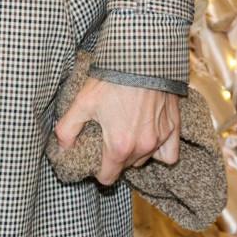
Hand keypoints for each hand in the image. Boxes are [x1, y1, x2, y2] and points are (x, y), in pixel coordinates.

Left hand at [54, 78, 179, 188]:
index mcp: (119, 146)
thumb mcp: (82, 102)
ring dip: (135, 151)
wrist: (141, 58)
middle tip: (108, 136)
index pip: (108, 177)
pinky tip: (149, 137)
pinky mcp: (173, 126)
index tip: (95, 158)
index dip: (98, 171)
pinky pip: (170, 153)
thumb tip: (62, 148)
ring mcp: (160, 138)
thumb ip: (67, 130)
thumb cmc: (111, 80)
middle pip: (126, 166)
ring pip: (145, 158)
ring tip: (126, 130)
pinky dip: (160, 150)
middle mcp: (142, 147)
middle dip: (116, 157)